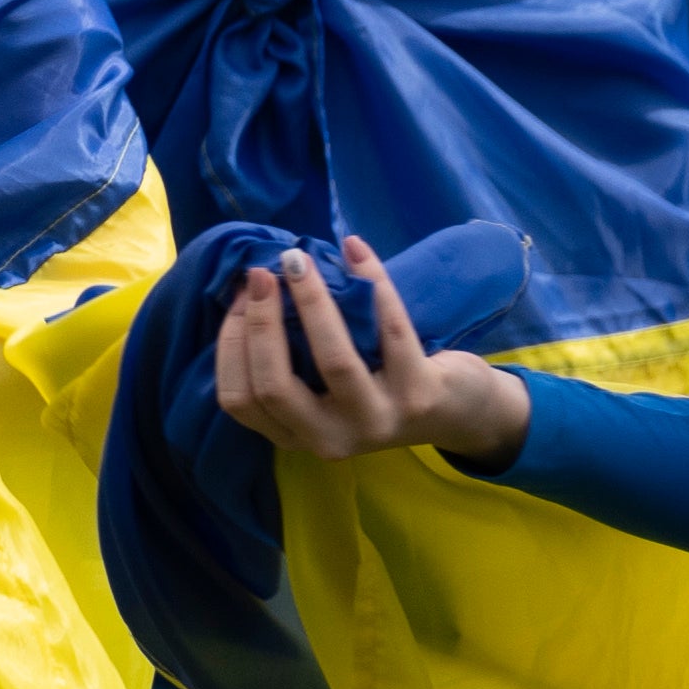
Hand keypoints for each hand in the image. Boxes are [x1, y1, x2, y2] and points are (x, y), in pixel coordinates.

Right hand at [219, 241, 526, 471]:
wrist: (457, 413)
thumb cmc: (374, 390)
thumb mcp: (320, 395)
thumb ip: (286, 366)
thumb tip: (250, 293)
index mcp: (295, 436)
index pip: (240, 398)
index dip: (231, 344)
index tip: (239, 298)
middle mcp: (331, 438)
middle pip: (274, 384)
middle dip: (261, 322)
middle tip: (261, 274)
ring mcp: (378, 420)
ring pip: (333, 359)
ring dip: (310, 300)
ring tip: (298, 260)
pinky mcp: (420, 394)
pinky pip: (391, 330)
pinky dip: (371, 282)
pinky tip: (355, 250)